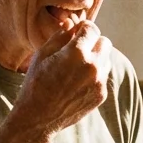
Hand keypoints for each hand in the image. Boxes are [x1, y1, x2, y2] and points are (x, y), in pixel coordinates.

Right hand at [12, 20, 111, 138]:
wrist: (38, 118)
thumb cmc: (36, 83)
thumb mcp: (42, 54)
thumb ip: (60, 36)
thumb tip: (72, 25)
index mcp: (77, 52)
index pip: (92, 28)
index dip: (83, 28)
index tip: (76, 33)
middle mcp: (92, 66)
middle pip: (105, 42)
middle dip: (93, 42)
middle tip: (78, 50)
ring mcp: (99, 82)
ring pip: (106, 60)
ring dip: (96, 59)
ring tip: (76, 68)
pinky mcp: (101, 95)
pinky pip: (103, 77)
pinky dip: (95, 76)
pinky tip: (77, 83)